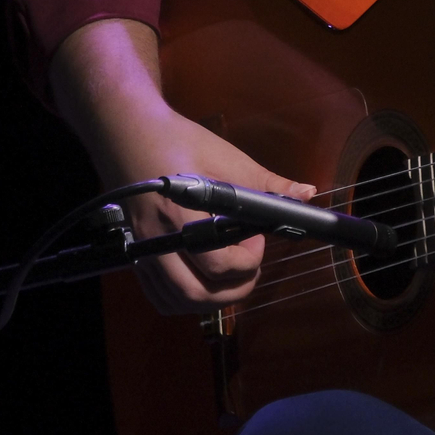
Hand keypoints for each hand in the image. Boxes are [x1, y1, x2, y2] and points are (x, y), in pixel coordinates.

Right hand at [106, 109, 316, 315]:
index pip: (218, 263)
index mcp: (180, 213)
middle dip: (235, 290)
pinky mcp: (135, 254)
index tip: (257, 236)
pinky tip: (204, 282)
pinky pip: (159, 295)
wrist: (128, 132)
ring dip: (212, 300)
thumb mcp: (226, 157)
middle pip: (197, 294)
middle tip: (251, 266)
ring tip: (231, 276)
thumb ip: (267, 182)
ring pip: (177, 301)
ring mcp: (142, 250)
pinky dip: (185, 300)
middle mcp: (156, 239)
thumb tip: (307, 192)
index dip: (249, 259)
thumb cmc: (178, 141)